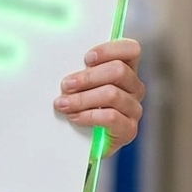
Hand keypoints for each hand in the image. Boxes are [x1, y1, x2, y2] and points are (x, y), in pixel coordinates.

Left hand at [53, 39, 144, 156]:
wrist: (79, 142)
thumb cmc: (78, 105)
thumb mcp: (78, 84)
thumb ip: (78, 69)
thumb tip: (58, 59)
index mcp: (125, 69)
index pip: (131, 49)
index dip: (110, 50)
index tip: (86, 59)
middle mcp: (134, 87)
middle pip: (119, 71)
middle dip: (88, 77)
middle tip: (66, 85)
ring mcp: (133, 109)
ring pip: (112, 94)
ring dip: (82, 98)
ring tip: (63, 104)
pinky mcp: (128, 129)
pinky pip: (111, 117)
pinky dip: (89, 116)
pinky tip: (74, 117)